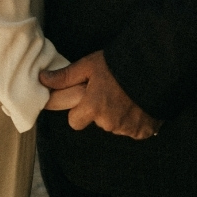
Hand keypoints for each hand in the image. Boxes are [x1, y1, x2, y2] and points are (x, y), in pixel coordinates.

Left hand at [39, 51, 161, 139]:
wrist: (153, 67)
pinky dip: (134, 120)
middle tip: (110, 91)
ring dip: (118, 115)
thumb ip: (65, 77)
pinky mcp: (144, 132)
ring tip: (126, 95)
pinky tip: (138, 103)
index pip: (74, 121)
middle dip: (100, 111)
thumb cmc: (117, 65)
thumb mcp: (88, 66)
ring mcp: (127, 129)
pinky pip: (133, 130)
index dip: (79, 109)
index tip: (87, 97)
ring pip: (115, 126)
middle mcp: (109, 123)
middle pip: (96, 123)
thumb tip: (42, 80)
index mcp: (92, 108)